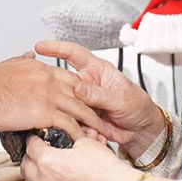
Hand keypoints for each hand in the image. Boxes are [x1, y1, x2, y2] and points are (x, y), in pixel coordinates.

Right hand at [0, 53, 122, 141]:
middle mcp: (50, 79)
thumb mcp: (9, 65)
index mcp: (41, 68)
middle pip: (80, 93)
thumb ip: (24, 62)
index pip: (69, 79)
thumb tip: (31, 55)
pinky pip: (69, 124)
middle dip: (92, 107)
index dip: (80, 92)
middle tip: (100, 121)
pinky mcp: (45, 111)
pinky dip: (79, 134)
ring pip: (80, 109)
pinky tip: (83, 143)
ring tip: (100, 136)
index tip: (87, 103)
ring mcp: (49, 94)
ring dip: (92, 123)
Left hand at [23, 135, 135, 180]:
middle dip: (30, 162)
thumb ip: (72, 140)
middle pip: (26, 170)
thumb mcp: (87, 142)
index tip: (36, 140)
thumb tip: (69, 139)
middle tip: (39, 159)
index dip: (33, 140)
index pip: (31, 146)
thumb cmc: (106, 167)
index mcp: (47, 161)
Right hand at [35, 41, 164, 157]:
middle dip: (59, 92)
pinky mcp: (82, 119)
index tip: (40, 46)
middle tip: (64, 102)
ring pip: (66, 106)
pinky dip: (81, 130)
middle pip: (63, 82)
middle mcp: (87, 85)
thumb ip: (99, 94)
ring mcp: (83, 102)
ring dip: (73, 117)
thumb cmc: (137, 106)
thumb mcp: (121, 97)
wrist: (141, 130)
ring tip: (90, 126)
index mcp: (97, 71)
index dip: (56, 48)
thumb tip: (78, 88)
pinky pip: (73, 123)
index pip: (73, 54)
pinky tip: (92, 134)